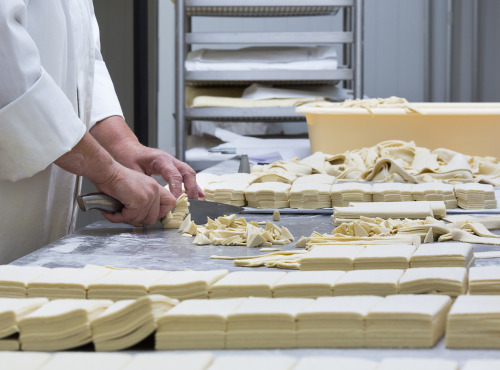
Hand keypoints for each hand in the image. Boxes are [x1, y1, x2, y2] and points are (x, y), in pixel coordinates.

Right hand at [54, 132, 175, 225]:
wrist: (106, 171)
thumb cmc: (114, 179)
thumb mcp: (134, 189)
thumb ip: (143, 202)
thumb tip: (142, 218)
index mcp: (155, 187)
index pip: (170, 203)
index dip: (159, 214)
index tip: (145, 215)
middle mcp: (155, 190)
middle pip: (153, 218)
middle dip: (136, 220)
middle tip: (124, 215)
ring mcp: (149, 195)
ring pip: (140, 220)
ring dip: (125, 218)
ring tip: (115, 211)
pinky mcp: (140, 200)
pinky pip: (130, 217)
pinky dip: (118, 217)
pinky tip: (111, 211)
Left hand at [114, 143, 203, 198]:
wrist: (128, 149)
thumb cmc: (129, 157)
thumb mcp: (132, 171)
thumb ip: (143, 184)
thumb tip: (151, 199)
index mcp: (161, 159)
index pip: (175, 175)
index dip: (177, 189)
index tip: (175, 201)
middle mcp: (170, 160)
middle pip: (187, 173)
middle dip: (191, 188)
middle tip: (190, 201)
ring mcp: (173, 163)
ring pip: (189, 174)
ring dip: (194, 187)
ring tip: (196, 200)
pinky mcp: (173, 167)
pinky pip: (186, 176)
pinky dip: (192, 185)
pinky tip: (198, 194)